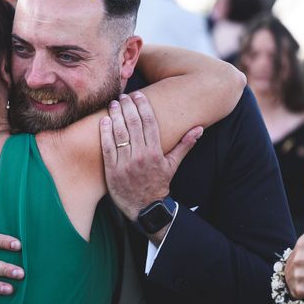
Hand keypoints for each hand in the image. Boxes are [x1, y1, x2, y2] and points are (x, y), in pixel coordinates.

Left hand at [100, 92, 201, 222]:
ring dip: (116, 115)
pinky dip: (105, 133)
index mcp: (156, 152)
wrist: (146, 208)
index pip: (149, 122)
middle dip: (128, 107)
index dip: (143, 106)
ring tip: (113, 104)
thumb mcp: (173, 164)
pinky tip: (104, 121)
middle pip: (133, 124)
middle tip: (123, 96)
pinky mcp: (112, 170)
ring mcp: (125, 163)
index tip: (138, 95)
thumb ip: (185, 145)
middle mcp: (141, 155)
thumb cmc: (159, 183)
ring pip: (119, 133)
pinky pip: (107, 148)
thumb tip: (199, 128)